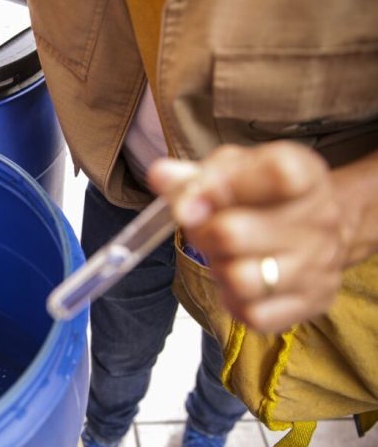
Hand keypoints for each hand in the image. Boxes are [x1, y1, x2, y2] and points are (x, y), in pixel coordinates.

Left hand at [148, 142, 347, 332]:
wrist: (322, 229)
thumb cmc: (265, 194)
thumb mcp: (235, 169)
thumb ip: (196, 175)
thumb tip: (160, 175)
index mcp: (306, 174)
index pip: (276, 175)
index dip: (223, 187)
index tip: (194, 197)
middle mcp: (319, 220)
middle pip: (233, 234)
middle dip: (203, 233)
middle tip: (204, 229)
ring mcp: (317, 267)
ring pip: (241, 280)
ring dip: (218, 269)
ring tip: (224, 257)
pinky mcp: (312, 304)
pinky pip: (253, 314)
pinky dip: (234, 301)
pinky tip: (238, 283)